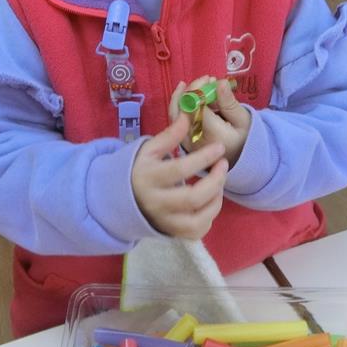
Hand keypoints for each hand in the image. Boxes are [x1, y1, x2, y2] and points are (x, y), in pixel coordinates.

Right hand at [131, 112, 229, 239]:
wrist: (122, 200)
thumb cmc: (141, 170)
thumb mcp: (149, 149)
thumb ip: (170, 134)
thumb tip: (188, 114)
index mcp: (148, 178)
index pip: (179, 170)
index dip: (203, 158)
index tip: (219, 148)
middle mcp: (155, 203)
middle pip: (192, 198)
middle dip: (215, 181)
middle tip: (223, 165)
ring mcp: (164, 221)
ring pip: (198, 220)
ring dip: (216, 200)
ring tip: (219, 182)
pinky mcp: (172, 233)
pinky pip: (197, 231)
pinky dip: (210, 216)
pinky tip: (211, 200)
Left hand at [171, 76, 251, 167]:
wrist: (240, 157)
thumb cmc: (243, 137)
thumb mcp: (243, 120)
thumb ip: (229, 103)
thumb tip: (220, 83)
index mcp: (210, 135)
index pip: (197, 107)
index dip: (200, 90)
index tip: (211, 78)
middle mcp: (194, 140)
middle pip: (182, 110)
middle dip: (191, 90)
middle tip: (205, 78)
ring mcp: (185, 142)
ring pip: (175, 115)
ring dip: (183, 96)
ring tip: (194, 83)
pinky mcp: (183, 141)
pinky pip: (176, 121)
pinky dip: (180, 105)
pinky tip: (187, 93)